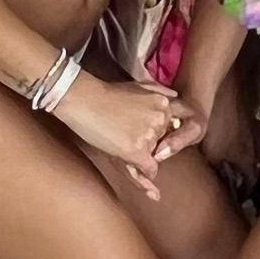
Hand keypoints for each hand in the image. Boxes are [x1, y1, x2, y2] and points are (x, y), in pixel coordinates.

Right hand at [56, 74, 196, 197]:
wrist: (84, 100)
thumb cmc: (105, 93)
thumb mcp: (138, 85)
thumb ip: (158, 90)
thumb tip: (175, 95)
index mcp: (164, 104)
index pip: (169, 126)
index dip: (153, 132)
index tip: (139, 131)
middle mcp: (161, 119)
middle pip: (162, 142)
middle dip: (149, 144)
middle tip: (127, 139)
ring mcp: (150, 135)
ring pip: (155, 156)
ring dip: (142, 157)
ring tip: (122, 147)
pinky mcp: (137, 151)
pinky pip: (149, 169)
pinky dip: (145, 174)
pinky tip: (134, 167)